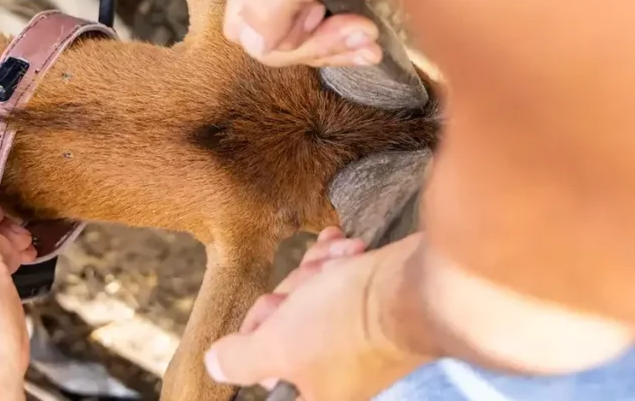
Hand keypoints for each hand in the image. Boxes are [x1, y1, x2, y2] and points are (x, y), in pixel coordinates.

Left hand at [205, 229, 428, 400]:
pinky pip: (342, 272)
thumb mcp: (279, 344)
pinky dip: (342, 256)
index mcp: (317, 390)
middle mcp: (340, 367)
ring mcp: (361, 332)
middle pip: (288, 317)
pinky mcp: (378, 299)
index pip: (265, 360)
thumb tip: (216, 365)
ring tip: (343, 261)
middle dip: (297, 290)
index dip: (263, 327)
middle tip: (314, 286)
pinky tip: (350, 248)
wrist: (418, 284)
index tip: (277, 316)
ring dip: (321, 268)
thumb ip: (242, 358)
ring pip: (313, 288)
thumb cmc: (348, 322)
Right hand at [223, 0, 387, 67]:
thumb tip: (255, 44)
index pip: (242, 26)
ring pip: (300, 43)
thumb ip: (271, 0)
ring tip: (371, 34)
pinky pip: (324, 39)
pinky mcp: (328, 0)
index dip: (278, 36)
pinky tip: (370, 44)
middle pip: (273, 38)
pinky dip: (347, 45)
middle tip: (360, 28)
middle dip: (316, 42)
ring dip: (337, 45)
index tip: (319, 18)